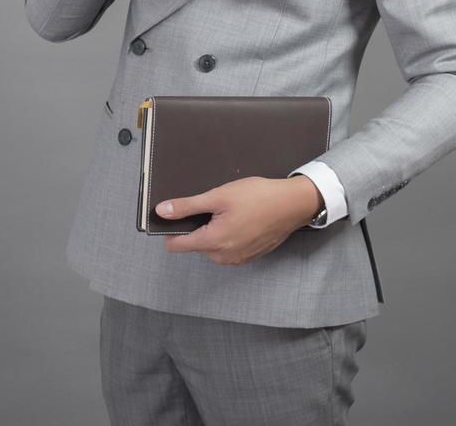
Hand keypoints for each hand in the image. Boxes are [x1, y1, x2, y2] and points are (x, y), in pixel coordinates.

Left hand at [158, 176, 322, 265]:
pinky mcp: (248, 256)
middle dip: (199, 226)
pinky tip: (242, 219)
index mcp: (213, 242)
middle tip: (216, 206)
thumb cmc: (258, 197)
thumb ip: (187, 206)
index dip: (171, 230)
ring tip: (232, 211)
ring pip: (212, 246)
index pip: (176, 246)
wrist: (292, 204)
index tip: (178, 215)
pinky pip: (228, 248)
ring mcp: (237, 259)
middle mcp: (223, 257)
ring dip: (215, 230)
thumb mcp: (218, 196)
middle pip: (195, 244)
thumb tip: (162, 211)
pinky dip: (229, 235)